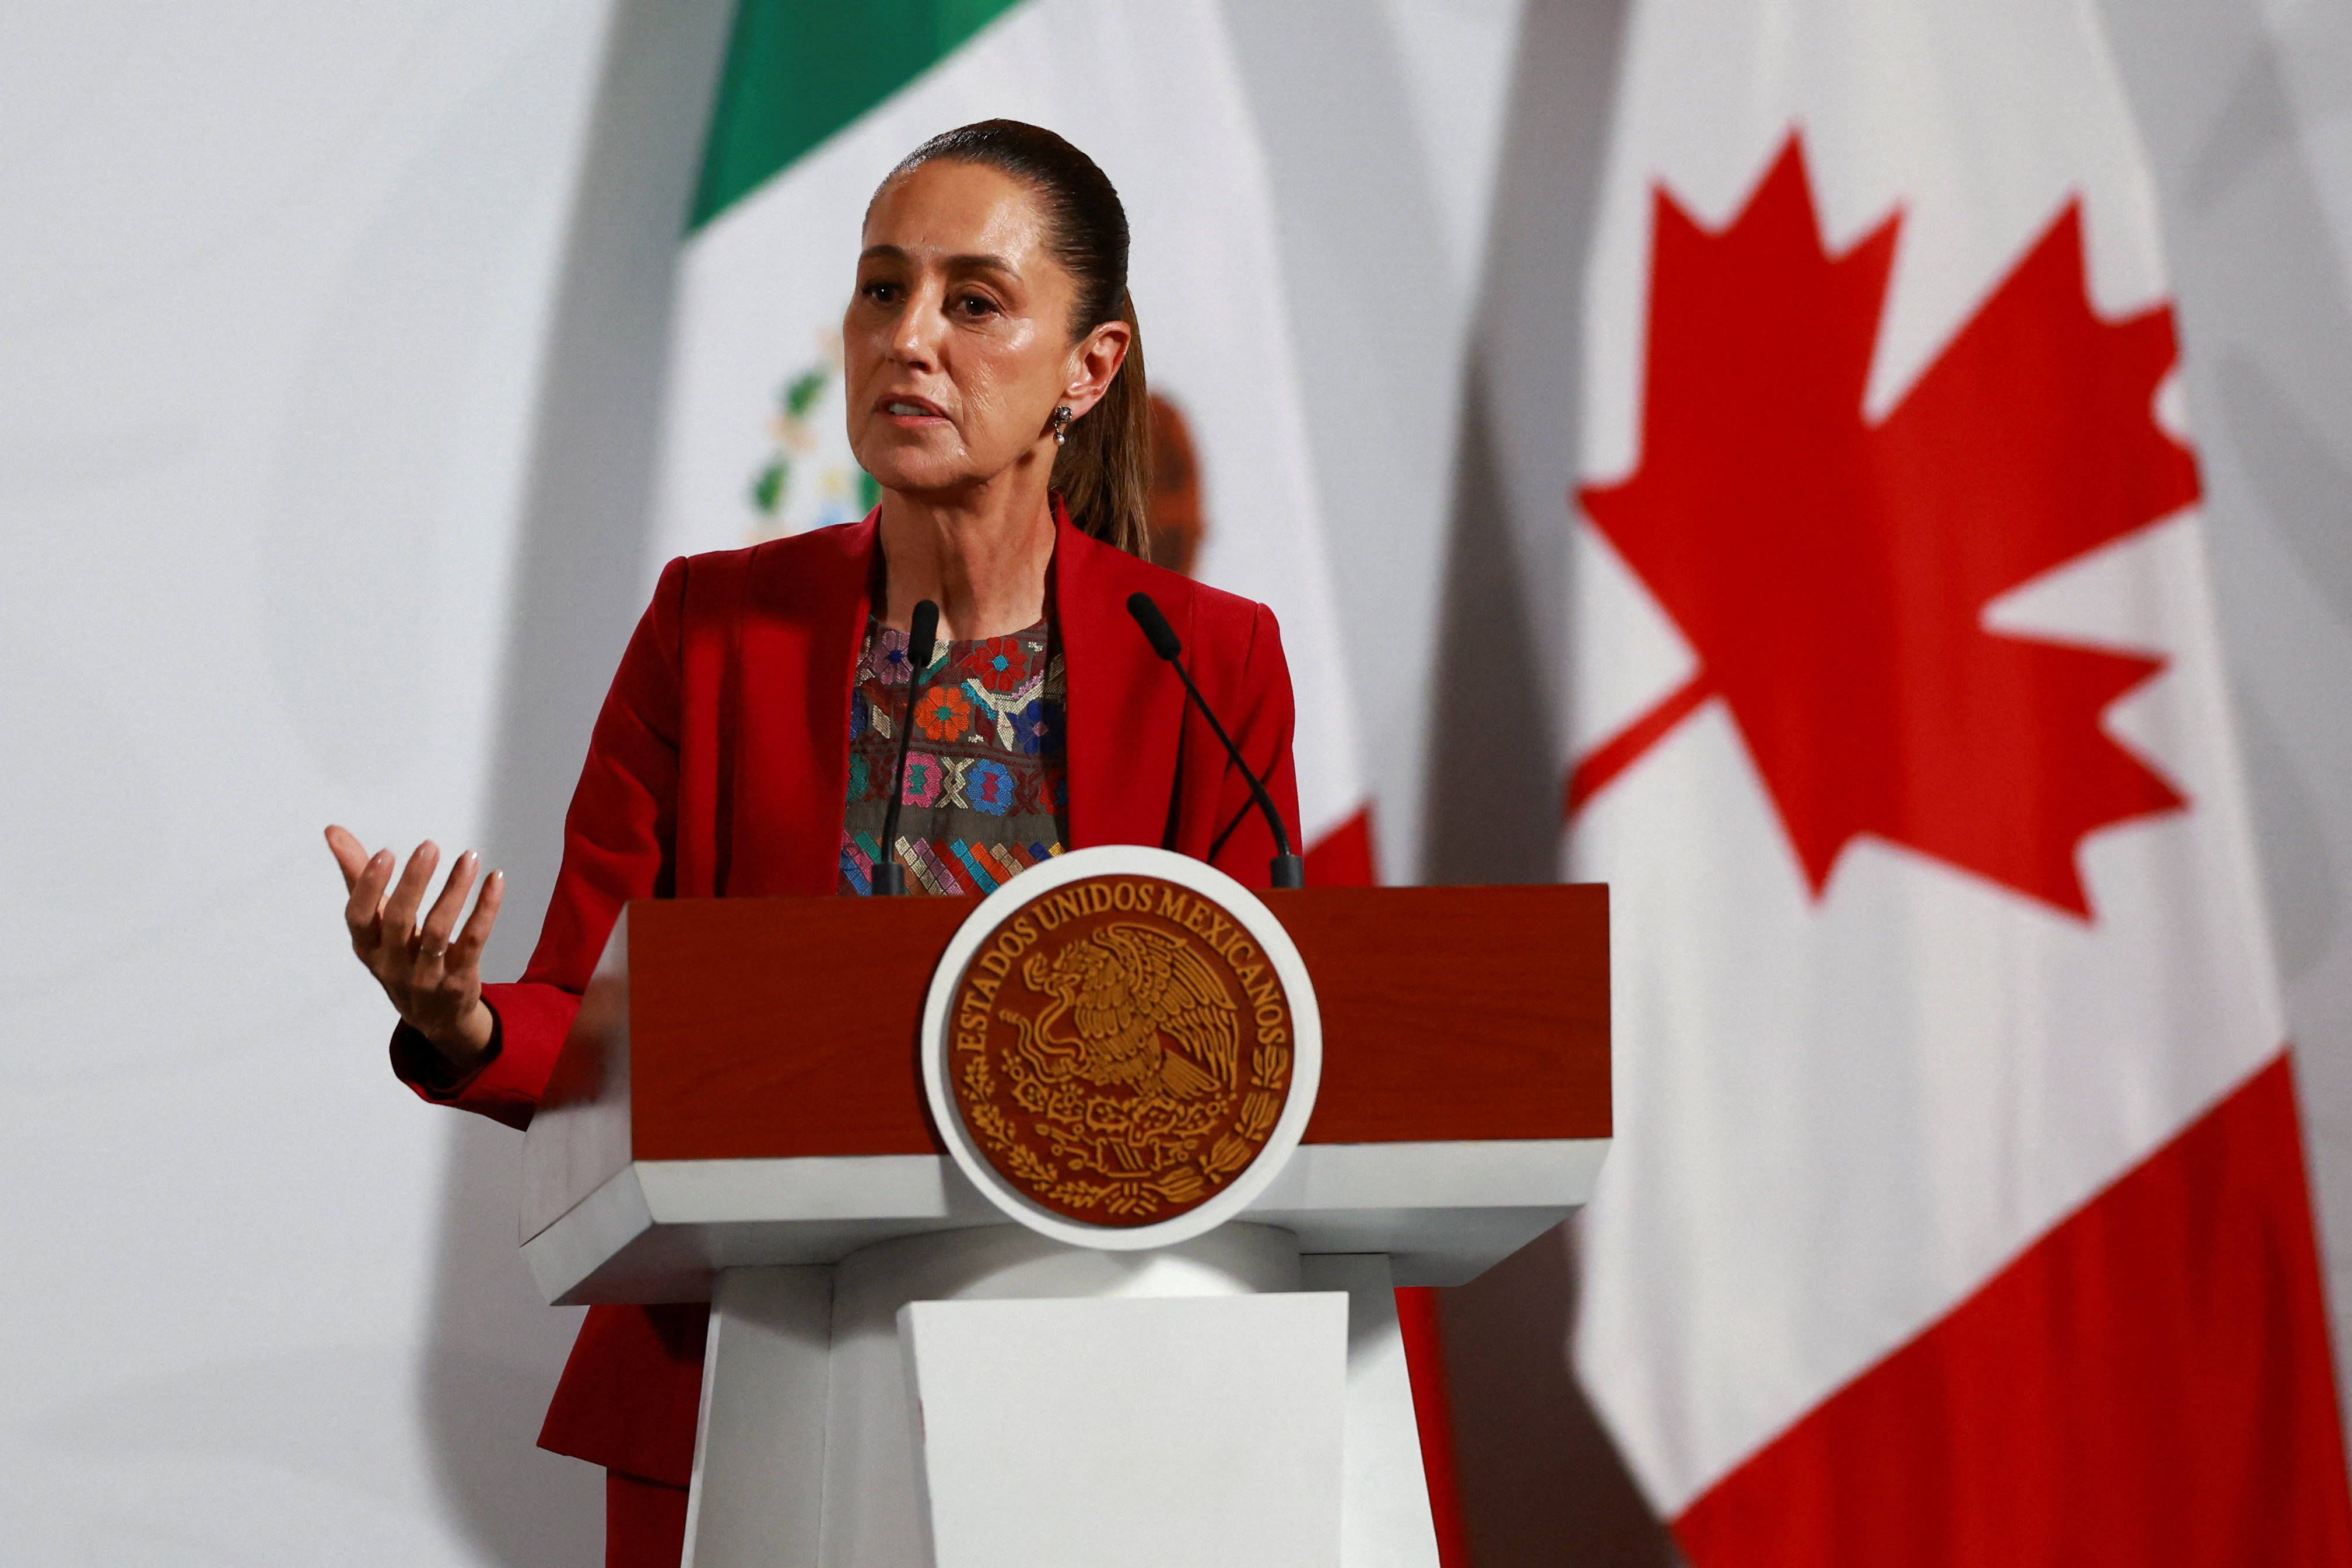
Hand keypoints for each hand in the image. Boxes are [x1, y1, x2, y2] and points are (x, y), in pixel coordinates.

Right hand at [326, 825, 503, 1075]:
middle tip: (429, 846)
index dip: (368, 886)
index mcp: (367, 947)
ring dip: (455, 890)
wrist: (435, 1017)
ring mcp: (426, 976)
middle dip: (414, 882)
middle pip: (399, 921)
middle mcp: (392, 965)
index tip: (385, 852)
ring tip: (469, 857)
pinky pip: (474, 941)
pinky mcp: (460, 980)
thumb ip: (357, 876)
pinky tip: (495, 880)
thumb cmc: (398, 955)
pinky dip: (486, 909)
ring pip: (439, 930)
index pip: (358, 918)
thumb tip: (332, 830)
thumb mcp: (375, 924)